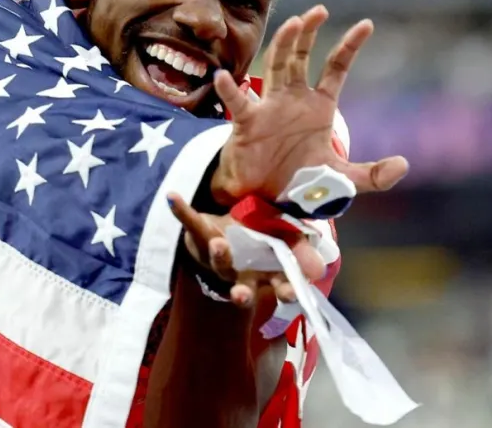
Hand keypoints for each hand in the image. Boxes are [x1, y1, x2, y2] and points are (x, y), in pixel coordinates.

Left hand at [168, 192, 324, 307]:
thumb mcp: (287, 244)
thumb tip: (319, 269)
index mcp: (265, 275)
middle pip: (241, 288)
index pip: (278, 288)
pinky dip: (181, 209)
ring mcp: (217, 257)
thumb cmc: (262, 240)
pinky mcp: (199, 235)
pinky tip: (173, 197)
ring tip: (218, 244)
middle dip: (242, 293)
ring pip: (217, 261)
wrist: (229, 228)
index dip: (284, 292)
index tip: (289, 295)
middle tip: (242, 294)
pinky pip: (190, 221)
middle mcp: (239, 273)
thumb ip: (302, 253)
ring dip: (218, 254)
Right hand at [211, 6, 409, 204]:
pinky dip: (230, 90)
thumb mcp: (343, 180)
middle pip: (301, 57)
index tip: (367, 24)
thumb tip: (404, 165)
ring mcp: (269, 107)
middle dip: (309, 33)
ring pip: (276, 66)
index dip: (350, 46)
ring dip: (283, 44)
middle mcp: (293, 99)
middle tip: (320, 11)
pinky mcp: (247, 123)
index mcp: (318, 106)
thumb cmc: (299, 181)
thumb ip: (373, 175)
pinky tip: (225, 77)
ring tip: (293, 23)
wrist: (264, 197)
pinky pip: (238, 103)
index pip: (335, 67)